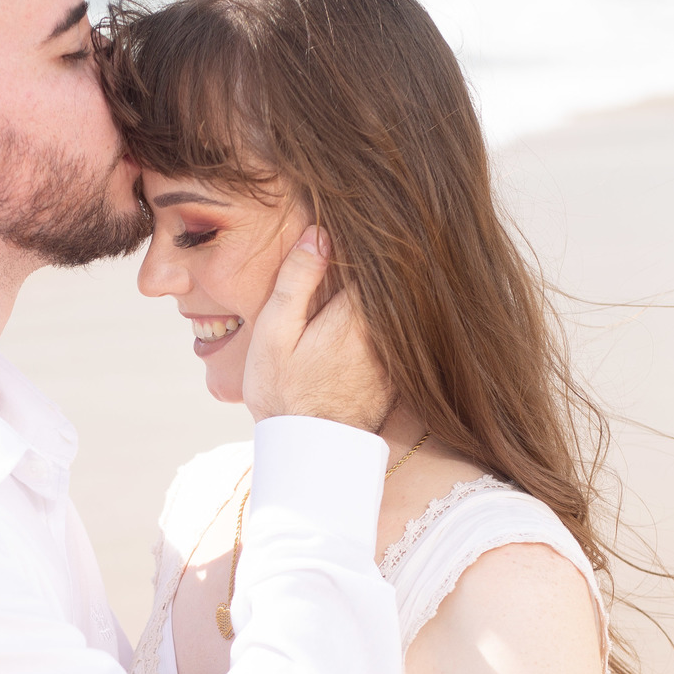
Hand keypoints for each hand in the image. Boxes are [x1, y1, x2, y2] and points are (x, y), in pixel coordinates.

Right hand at [243, 225, 390, 429]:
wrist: (309, 454)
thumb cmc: (284, 394)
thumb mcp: (275, 332)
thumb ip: (298, 281)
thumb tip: (320, 233)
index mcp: (357, 312)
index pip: (375, 257)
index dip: (364, 236)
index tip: (354, 218)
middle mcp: (387, 330)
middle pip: (393, 278)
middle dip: (380, 256)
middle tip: (367, 232)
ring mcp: (397, 353)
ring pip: (399, 305)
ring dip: (385, 286)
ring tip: (371, 263)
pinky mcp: (398, 372)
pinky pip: (399, 332)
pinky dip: (390, 318)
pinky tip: (372, 308)